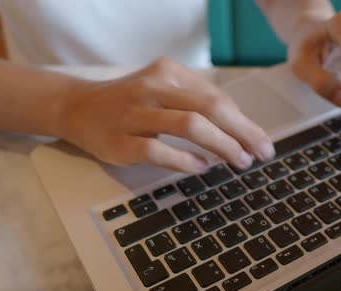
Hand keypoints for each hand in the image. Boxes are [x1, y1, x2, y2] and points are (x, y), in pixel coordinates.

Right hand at [53, 57, 273, 172]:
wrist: (77, 108)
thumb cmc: (129, 102)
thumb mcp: (162, 90)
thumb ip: (195, 102)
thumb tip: (239, 128)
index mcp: (168, 72)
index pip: (217, 97)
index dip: (244, 121)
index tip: (262, 140)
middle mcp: (153, 86)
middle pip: (210, 107)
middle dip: (242, 132)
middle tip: (261, 153)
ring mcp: (135, 113)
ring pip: (190, 125)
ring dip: (222, 146)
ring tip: (239, 161)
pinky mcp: (121, 139)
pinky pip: (159, 150)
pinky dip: (185, 161)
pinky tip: (201, 168)